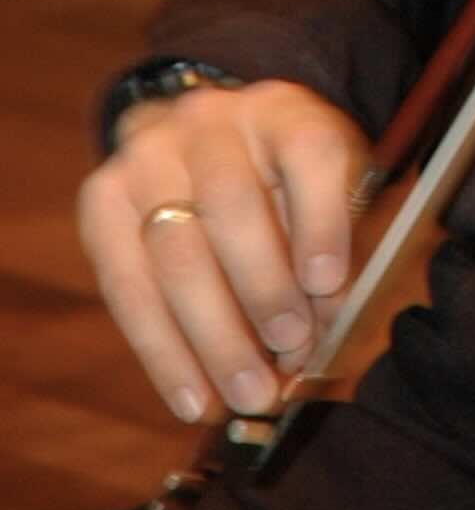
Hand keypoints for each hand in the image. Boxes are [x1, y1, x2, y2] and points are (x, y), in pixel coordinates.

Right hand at [78, 80, 367, 424]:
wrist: (202, 141)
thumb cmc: (282, 182)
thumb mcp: (329, 192)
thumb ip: (338, 251)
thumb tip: (321, 334)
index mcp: (283, 111)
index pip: (308, 151)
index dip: (321, 219)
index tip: (328, 283)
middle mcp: (211, 121)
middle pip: (231, 204)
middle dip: (263, 290)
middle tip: (289, 352)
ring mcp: (148, 156)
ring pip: (173, 252)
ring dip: (212, 337)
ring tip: (246, 395)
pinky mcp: (102, 201)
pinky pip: (126, 286)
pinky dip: (162, 353)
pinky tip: (192, 398)